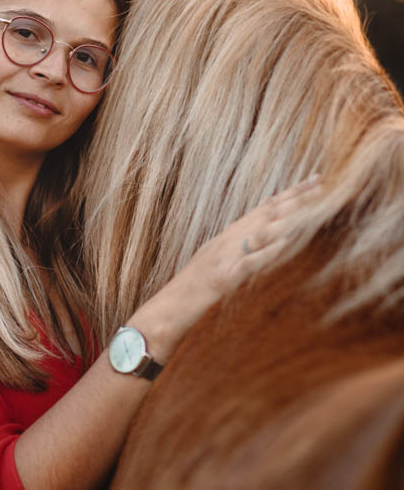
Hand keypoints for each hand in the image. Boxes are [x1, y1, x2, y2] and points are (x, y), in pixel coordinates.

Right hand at [123, 176, 321, 362]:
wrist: (169, 308)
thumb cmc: (195, 288)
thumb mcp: (220, 260)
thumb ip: (242, 245)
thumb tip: (268, 235)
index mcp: (229, 236)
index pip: (263, 210)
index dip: (288, 195)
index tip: (311, 181)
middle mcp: (228, 240)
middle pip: (265, 215)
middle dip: (294, 198)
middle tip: (319, 181)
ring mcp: (225, 257)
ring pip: (259, 232)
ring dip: (285, 217)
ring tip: (309, 203)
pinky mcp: (223, 278)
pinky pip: (248, 263)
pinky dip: (266, 251)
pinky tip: (283, 242)